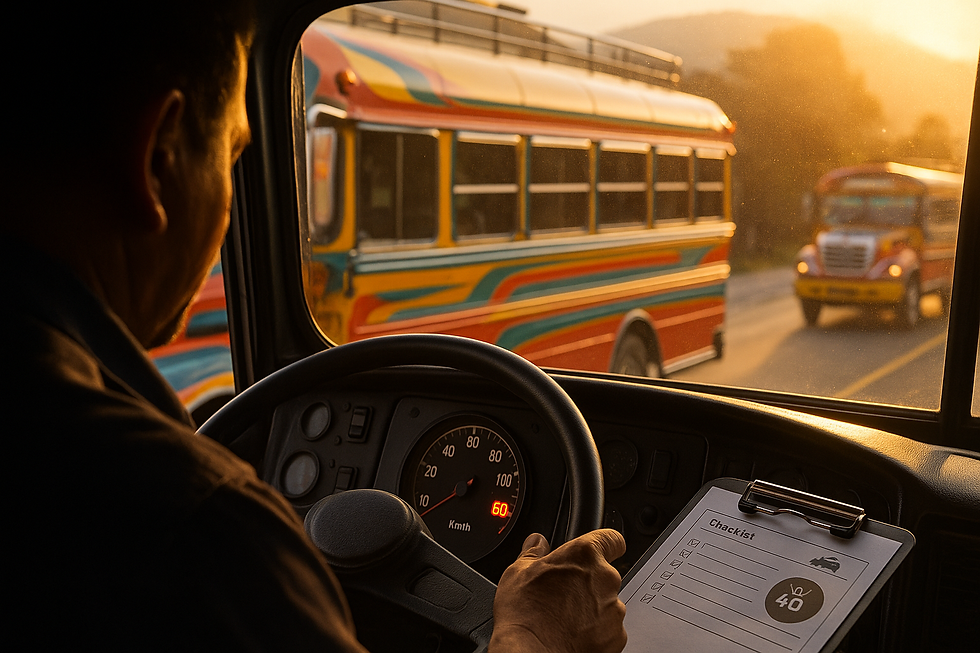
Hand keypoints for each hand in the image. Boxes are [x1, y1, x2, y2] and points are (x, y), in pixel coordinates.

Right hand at [489, 529, 626, 652]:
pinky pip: (610, 628)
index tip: (597, 552)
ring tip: (566, 618)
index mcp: (584, 555)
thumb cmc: (524, 613)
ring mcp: (614, 609)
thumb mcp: (517, 573)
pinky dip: (597, 630)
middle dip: (589, 582)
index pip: (612, 538)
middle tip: (564, 594)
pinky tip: (573, 634)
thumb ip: (533, 552)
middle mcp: (606, 578)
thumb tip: (537, 542)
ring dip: (593, 607)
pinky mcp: (616, 635)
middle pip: (605, 574)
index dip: (605, 545)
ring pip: (608, 602)